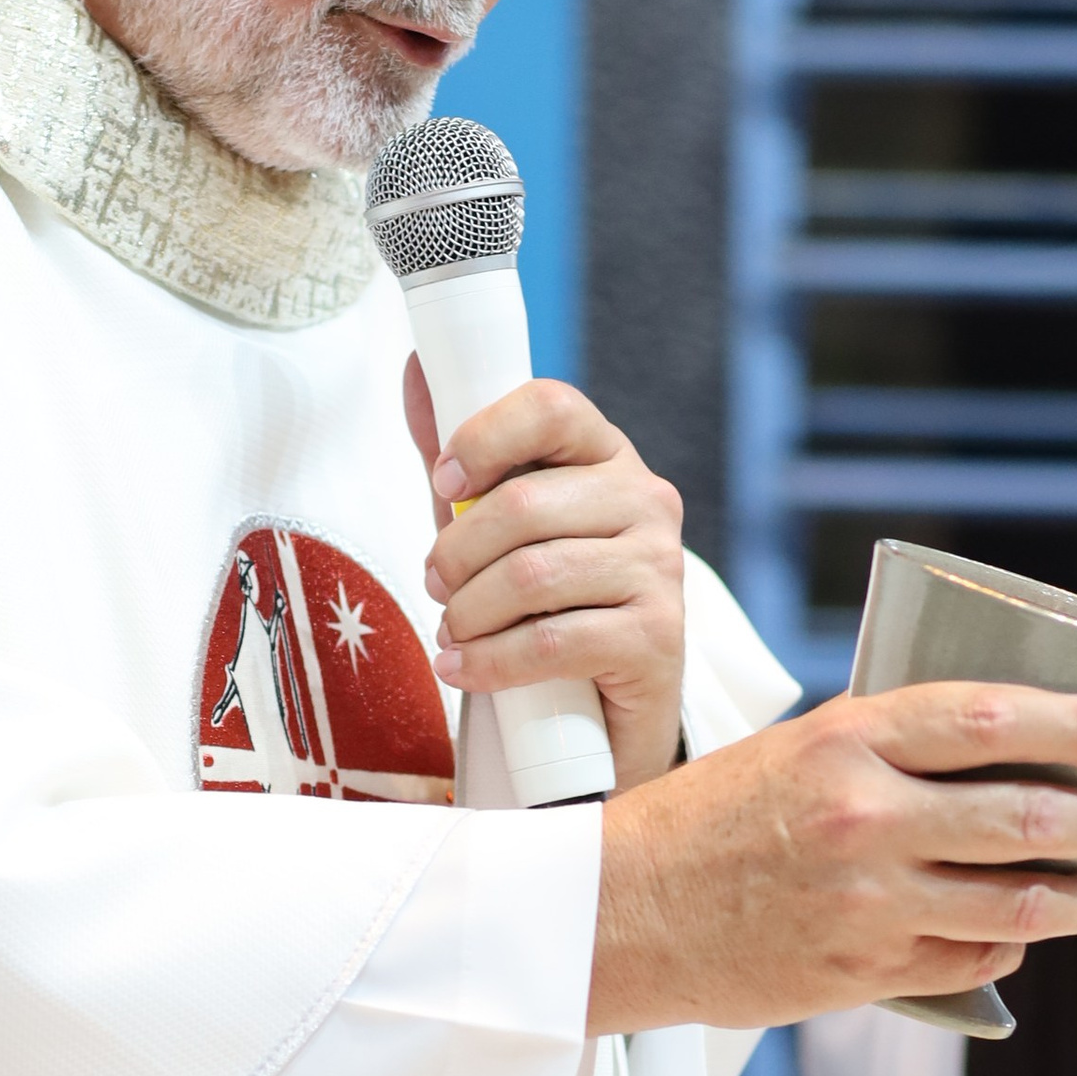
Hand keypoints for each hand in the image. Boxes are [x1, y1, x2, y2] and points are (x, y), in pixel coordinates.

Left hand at [407, 360, 685, 788]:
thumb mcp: (499, 523)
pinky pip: (553, 642)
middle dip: (457, 552)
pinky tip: (463, 669)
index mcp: (609, 456)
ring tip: (452, 633)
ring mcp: (661, 568)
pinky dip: (490, 661)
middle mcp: (647, 501)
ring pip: (533, 576)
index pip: (551, 407)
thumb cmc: (547, 599)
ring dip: (469, 612)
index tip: (444, 484)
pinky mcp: (658, 637)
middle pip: (524, 503)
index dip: (484, 437)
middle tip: (435, 585)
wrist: (605, 706)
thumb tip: (415, 370)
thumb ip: (464, 454)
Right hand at [587, 682, 1076, 1035]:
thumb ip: (885, 747)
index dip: (1074, 724)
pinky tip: (1017, 932)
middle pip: (1025, 818)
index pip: (990, 719)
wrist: (623, 913)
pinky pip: (971, 961)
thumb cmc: (707, 821)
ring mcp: (867, 903)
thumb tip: (998, 746)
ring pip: (1015, 904)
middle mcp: (863, 819)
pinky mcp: (863, 972)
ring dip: (1075, 895)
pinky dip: (1007, 946)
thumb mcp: (792, 748)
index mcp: (845, 742)